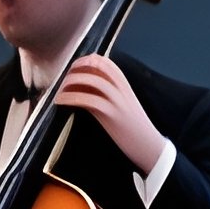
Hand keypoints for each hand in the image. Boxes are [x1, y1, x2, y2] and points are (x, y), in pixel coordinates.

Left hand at [57, 54, 164, 174]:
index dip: (85, 60)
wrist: (150, 148)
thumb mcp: (121, 105)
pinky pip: (89, 100)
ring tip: (59, 90)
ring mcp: (118, 102)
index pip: (106, 62)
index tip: (72, 67)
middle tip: (62, 77)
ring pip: (94, 81)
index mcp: (124, 86)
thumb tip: (82, 85)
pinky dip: (71, 98)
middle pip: (98, 66)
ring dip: (72, 81)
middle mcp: (122, 90)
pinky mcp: (112, 115)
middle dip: (76, 67)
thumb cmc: (132, 128)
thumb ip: (106, 93)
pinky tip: (60, 101)